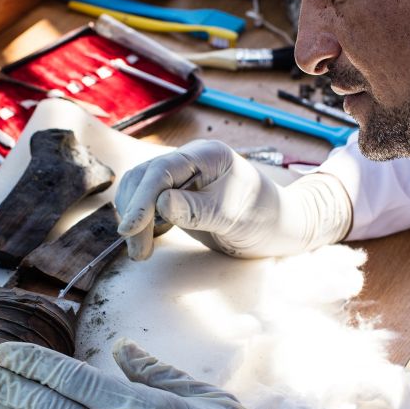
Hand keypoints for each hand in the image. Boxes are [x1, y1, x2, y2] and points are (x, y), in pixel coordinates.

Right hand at [114, 140, 351, 259]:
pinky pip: (147, 203)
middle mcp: (189, 161)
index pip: (162, 170)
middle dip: (134, 213)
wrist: (279, 228)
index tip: (130, 228)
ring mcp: (181, 178)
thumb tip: (160, 204)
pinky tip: (145, 241)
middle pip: (144, 178)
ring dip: (134, 220)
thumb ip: (198, 209)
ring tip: (141, 252)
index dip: (142, 199)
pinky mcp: (177, 197)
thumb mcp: (234, 215)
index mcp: (207, 155)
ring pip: (139, 191)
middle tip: (138, 251)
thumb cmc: (265, 217)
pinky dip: (140, 222)